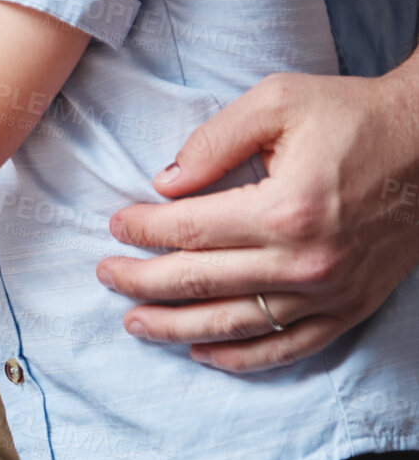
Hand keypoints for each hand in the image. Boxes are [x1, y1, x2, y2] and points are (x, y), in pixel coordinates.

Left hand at [97, 70, 418, 371]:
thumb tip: (165, 185)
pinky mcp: (351, 306)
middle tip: (106, 275)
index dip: (142, 230)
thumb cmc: (353, 115)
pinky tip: (202, 353)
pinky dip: (241, 357)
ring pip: (234, 325)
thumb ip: (214, 140)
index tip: (116, 226)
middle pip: (198, 283)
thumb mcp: (278, 101)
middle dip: (141, 282)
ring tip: (135, 323)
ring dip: (176, 328)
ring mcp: (330, 291)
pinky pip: (287, 347)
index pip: (187, 231)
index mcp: (285, 208)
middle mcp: (306, 260)